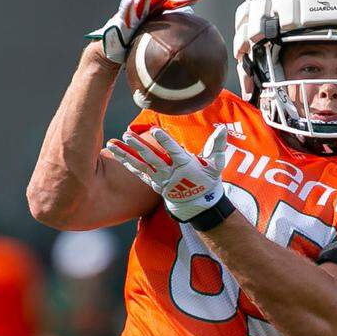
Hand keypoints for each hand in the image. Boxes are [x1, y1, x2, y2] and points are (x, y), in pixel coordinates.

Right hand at [86, 0, 199, 65]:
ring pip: (140, 0)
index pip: (172, 3)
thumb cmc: (136, 46)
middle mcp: (145, 9)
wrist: (114, 50)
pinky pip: (123, 12)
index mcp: (156, 13)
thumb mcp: (156, 45)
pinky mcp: (120, 19)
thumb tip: (193, 51)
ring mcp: (132, 12)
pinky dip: (126, 6)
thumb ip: (171, 42)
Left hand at [106, 125, 227, 221]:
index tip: (155, 131)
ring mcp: (160, 180)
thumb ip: (218, 146)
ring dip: (126, 154)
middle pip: (152, 158)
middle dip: (139, 147)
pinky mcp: (154, 184)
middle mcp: (170, 173)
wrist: (199, 206)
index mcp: (186, 166)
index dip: (165, 142)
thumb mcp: (216, 165)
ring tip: (113, 144)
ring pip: (140, 165)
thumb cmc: (208, 182)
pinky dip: (128, 164)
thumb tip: (223, 129)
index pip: (174, 152)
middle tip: (127, 135)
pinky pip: (139, 173)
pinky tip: (117, 154)